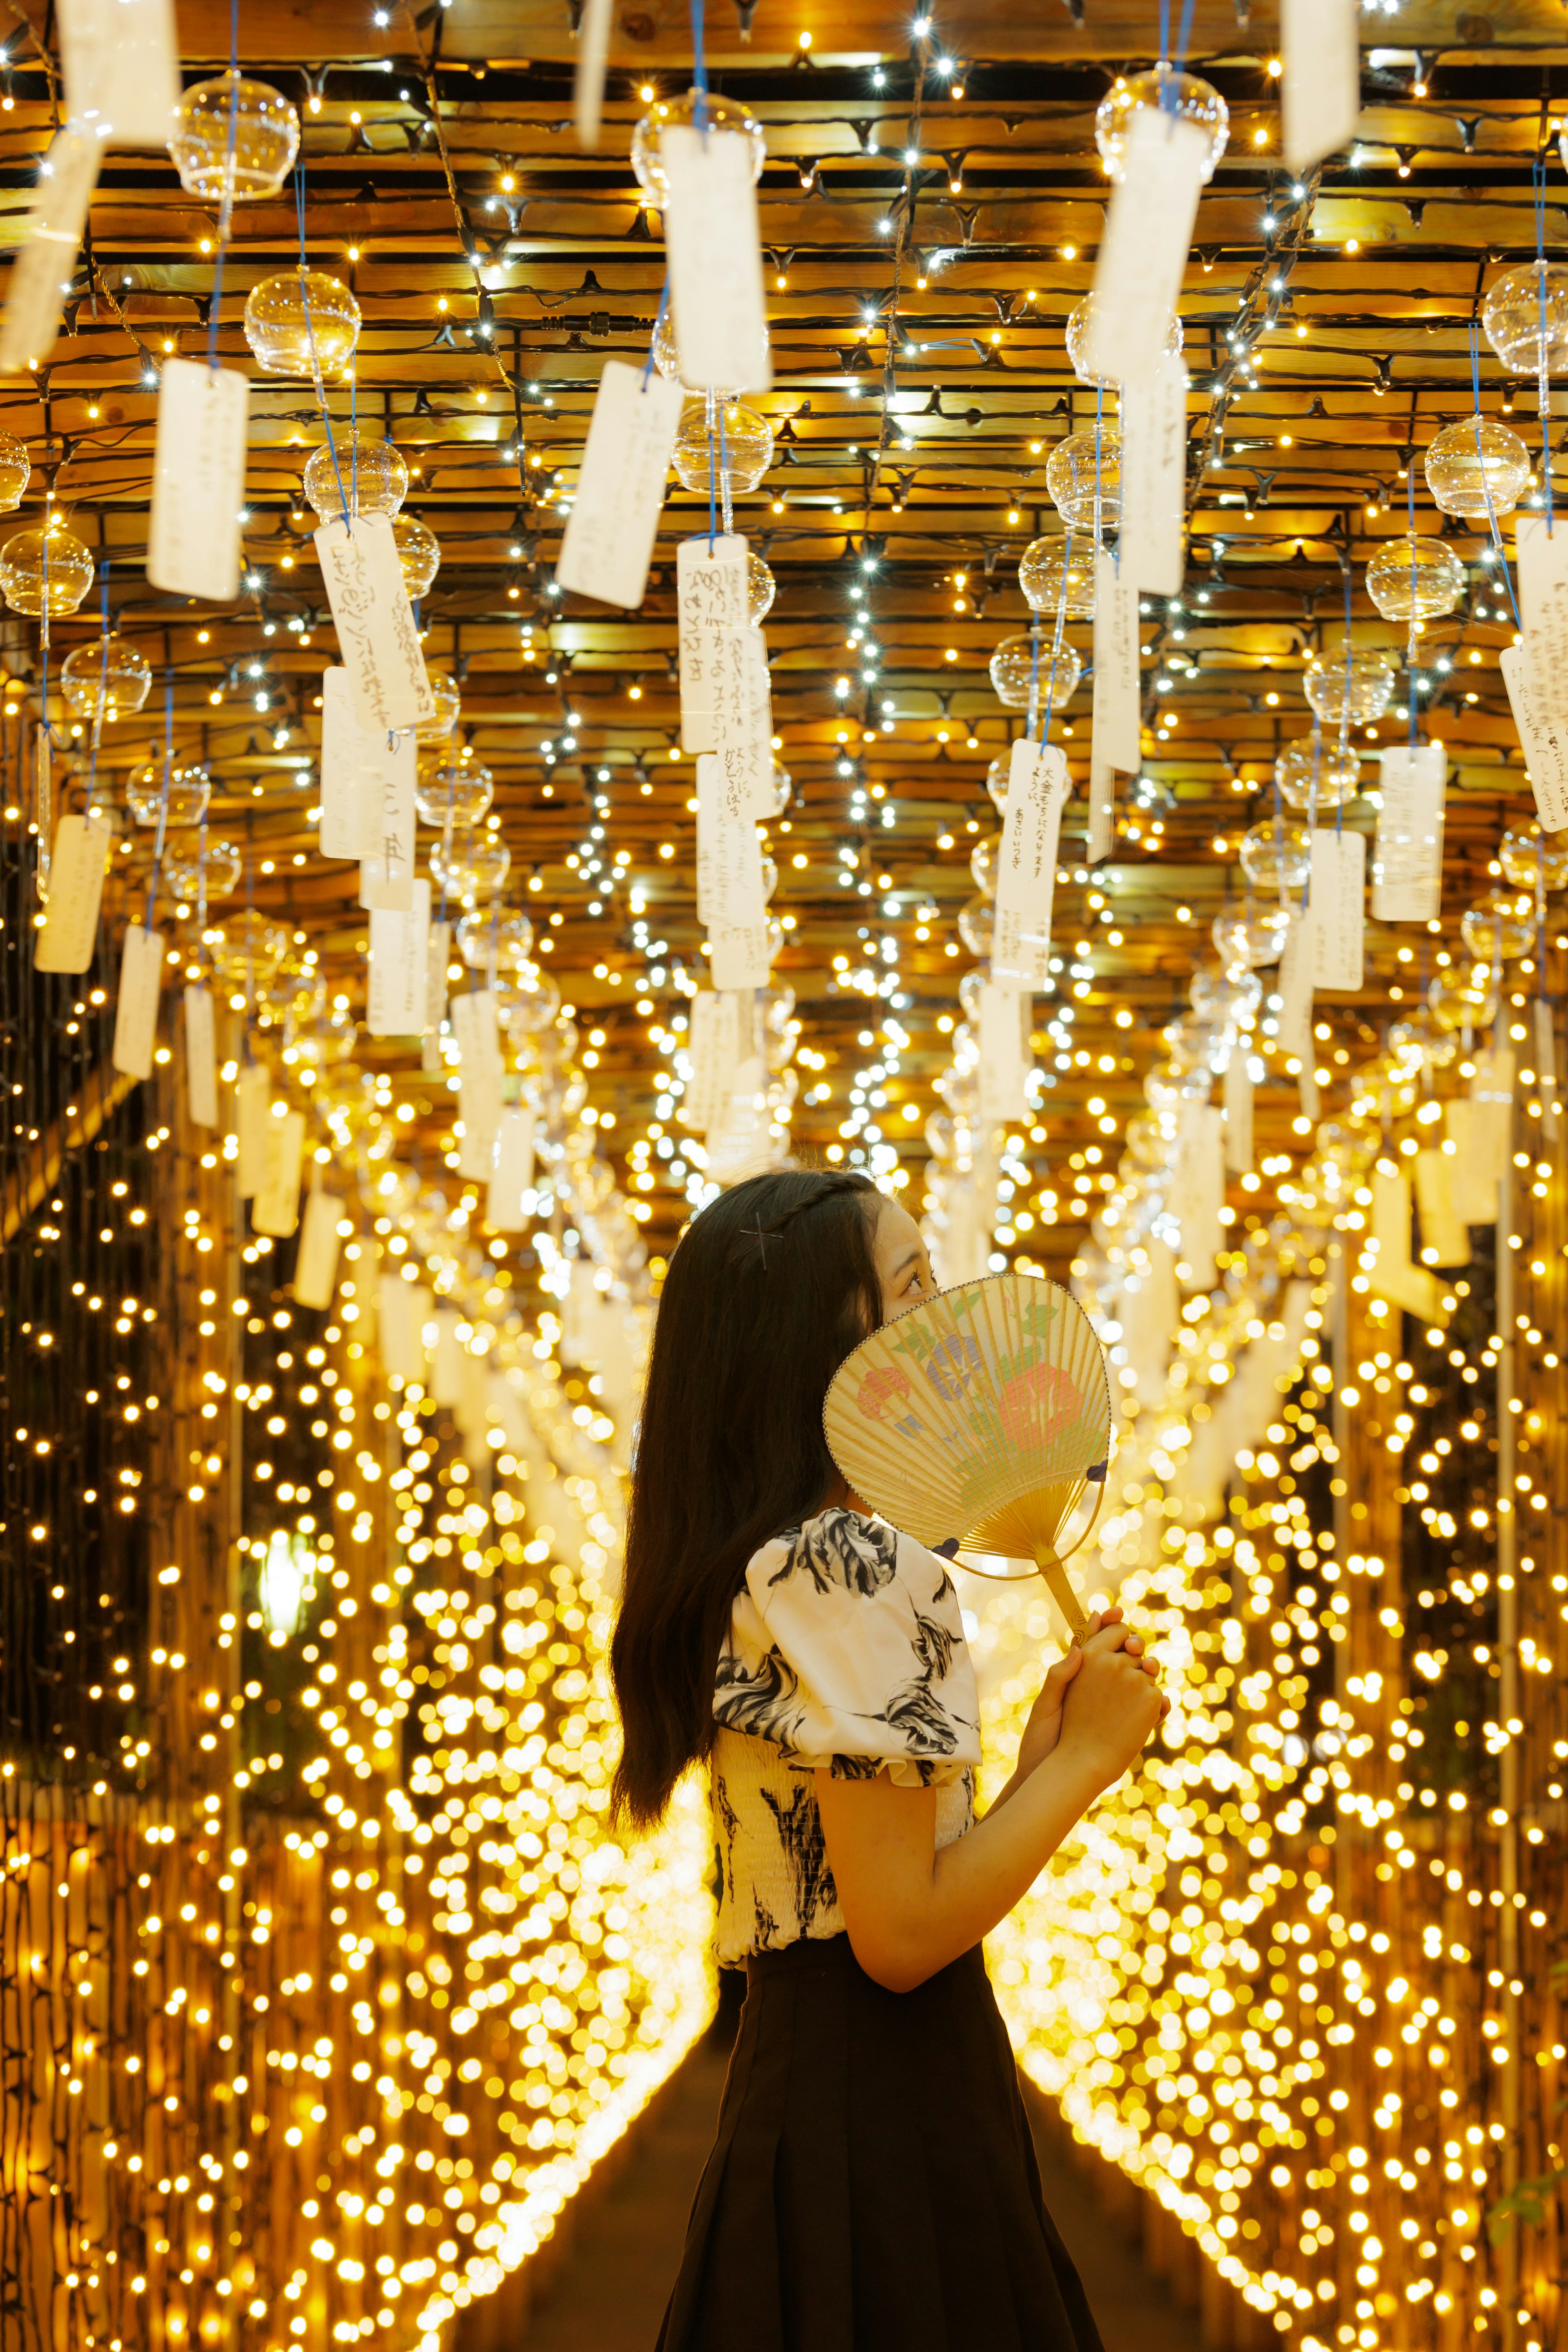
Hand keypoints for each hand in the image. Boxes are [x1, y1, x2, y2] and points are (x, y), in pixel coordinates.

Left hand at [1055, 1608, 1166, 1791]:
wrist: (1051, 1776)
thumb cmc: (1040, 1741)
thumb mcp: (1045, 1707)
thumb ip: (1059, 1677)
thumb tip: (1078, 1646)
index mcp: (1079, 1675)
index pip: (1098, 1639)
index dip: (1109, 1623)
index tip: (1114, 1612)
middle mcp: (1101, 1684)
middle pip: (1126, 1653)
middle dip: (1133, 1642)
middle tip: (1131, 1645)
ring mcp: (1117, 1704)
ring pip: (1141, 1677)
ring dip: (1150, 1668)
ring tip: (1148, 1669)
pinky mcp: (1129, 1724)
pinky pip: (1150, 1708)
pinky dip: (1159, 1702)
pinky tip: (1160, 1702)